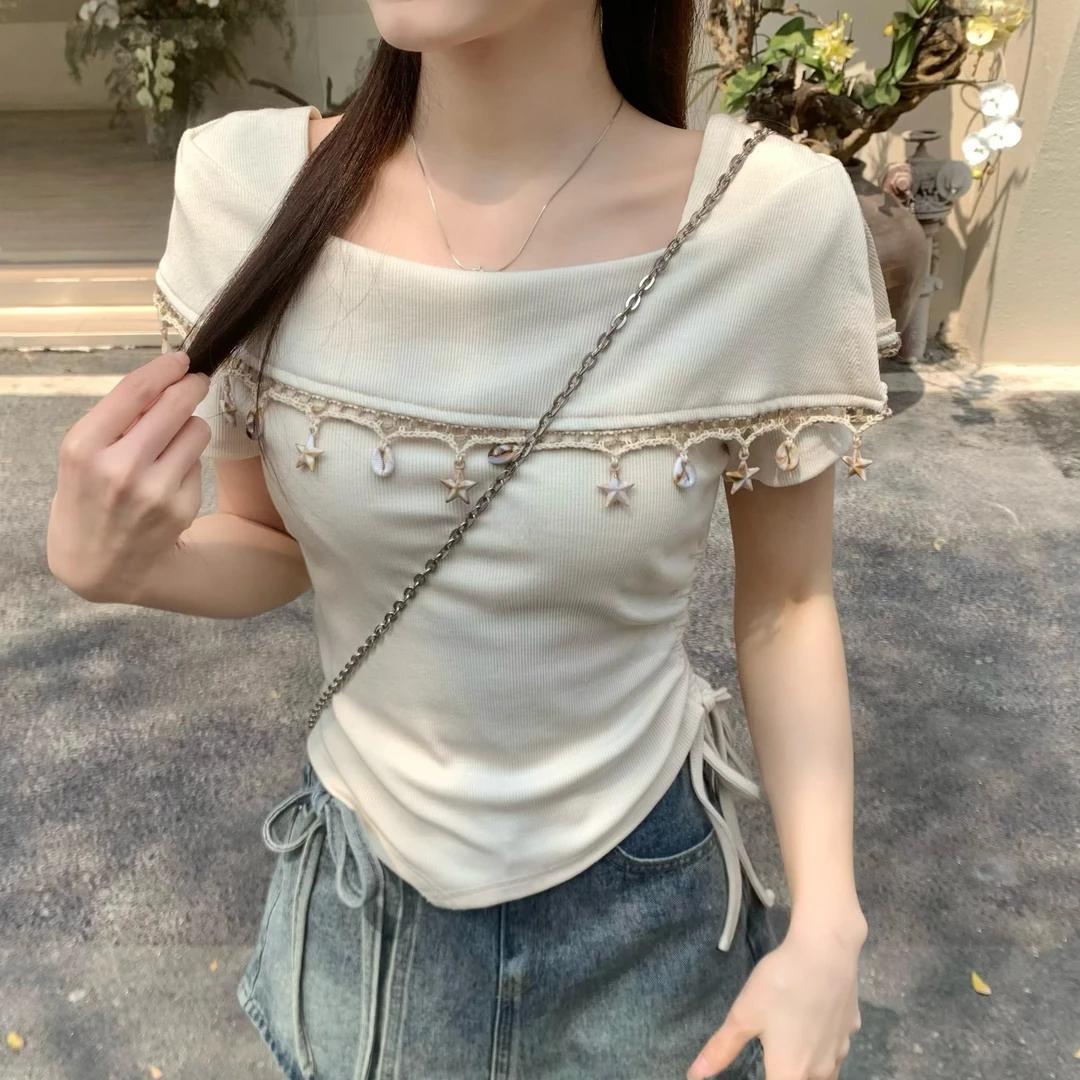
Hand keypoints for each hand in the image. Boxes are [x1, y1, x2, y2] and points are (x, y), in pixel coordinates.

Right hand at [47, 350, 211, 603]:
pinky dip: (188, 463)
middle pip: (176, 405)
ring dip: (190, 427)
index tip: (181, 358)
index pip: (135, 391)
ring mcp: (154, 490)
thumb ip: (116, 420)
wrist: (100, 567)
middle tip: (196, 380)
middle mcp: (119, 468)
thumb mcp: (80, 457)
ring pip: (196, 430)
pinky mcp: (181, 507)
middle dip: (192, 386)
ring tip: (170, 442)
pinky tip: (169, 480)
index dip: (164, 368)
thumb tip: (164, 379)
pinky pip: (198, 463)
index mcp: (84, 448)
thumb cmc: (87, 499)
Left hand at [686, 914, 866, 1078]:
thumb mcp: (743, 1015)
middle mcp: (820, 1071)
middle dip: (787, 1076)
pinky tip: (813, 1022)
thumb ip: (721, 1049)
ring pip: (825, 1075)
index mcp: (790, 1073)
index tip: (760, 1068)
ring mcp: (840, 1050)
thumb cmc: (779, 985)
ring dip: (808, 1069)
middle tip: (772, 1058)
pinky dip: (824, 1045)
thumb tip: (695, 1074)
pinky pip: (836, 1047)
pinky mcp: (851, 1028)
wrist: (825, 952)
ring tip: (792, 1049)